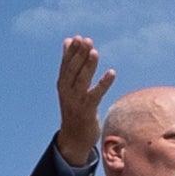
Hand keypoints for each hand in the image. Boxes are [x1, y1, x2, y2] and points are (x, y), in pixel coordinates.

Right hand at [54, 34, 114, 166]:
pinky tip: (112, 73)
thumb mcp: (69, 85)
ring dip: (88, 66)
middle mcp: (67, 92)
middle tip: (87, 40)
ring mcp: (76, 101)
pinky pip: (96, 95)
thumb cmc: (74, 107)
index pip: (66, 65)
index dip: (71, 52)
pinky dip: (103, 84)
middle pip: (73, 71)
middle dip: (79, 55)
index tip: (77, 38)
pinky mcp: (87, 110)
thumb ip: (70, 63)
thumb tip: (68, 40)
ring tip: (94, 52)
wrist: (74, 137)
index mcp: (62, 84)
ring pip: (82, 81)